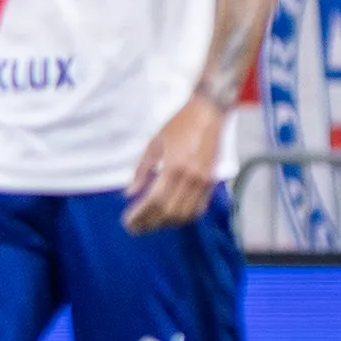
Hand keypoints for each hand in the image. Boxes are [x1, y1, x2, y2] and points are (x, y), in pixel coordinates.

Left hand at [124, 93, 222, 231]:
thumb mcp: (154, 143)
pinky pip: (199, 207)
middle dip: (151, 223)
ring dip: (167, 223)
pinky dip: (185, 216)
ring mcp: (204, 181)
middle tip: (135, 228)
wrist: (209, 112)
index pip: (155, 201)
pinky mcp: (212, 181)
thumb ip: (142, 170)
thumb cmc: (179, 124)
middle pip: (169, 212)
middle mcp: (191, 178)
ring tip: (150, 224)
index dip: (141, 215)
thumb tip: (129, 194)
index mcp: (174, 167)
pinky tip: (171, 218)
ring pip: (185, 214)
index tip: (128, 222)